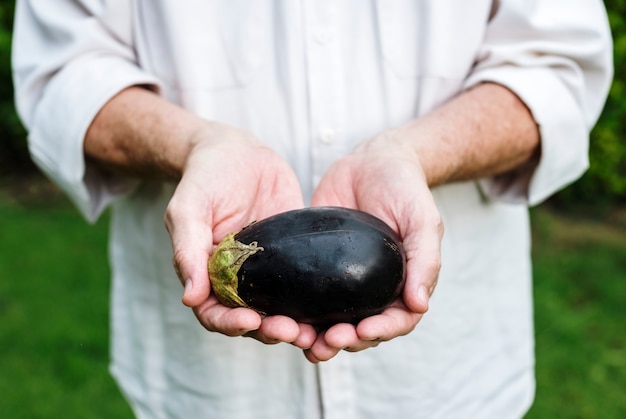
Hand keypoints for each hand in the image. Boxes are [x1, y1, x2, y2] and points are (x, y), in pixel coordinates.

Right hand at [164, 122, 316, 348]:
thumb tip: (190, 298)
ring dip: (295, 325)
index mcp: (207, 274)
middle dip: (270, 330)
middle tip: (293, 331)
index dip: (230, 323)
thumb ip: (187, 250)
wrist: (238, 150)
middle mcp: (237, 279)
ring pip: (279, 309)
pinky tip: (332, 308)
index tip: (251, 321)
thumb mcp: (189, 208)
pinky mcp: (293, 257)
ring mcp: (267, 270)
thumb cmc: (205, 177)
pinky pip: (303, 285)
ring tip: (314, 331)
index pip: (215, 312)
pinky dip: (314, 302)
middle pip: (251, 320)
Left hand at [306, 130, 443, 361]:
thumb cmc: (405, 189)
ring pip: (333, 320)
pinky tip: (281, 318)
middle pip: (362, 329)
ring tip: (302, 341)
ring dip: (319, 336)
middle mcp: (375, 289)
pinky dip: (297, 312)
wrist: (373, 161)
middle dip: (345, 340)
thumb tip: (419, 305)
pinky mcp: (319, 268)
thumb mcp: (423, 220)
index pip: (397, 320)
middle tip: (326, 343)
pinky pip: (308, 296)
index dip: (381, 332)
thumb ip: (425, 260)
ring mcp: (345, 281)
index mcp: (404, 284)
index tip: (362, 332)